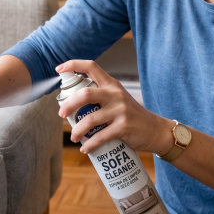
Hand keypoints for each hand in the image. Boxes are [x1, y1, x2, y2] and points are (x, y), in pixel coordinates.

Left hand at [56, 60, 170, 154]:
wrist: (155, 130)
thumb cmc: (131, 115)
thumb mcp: (118, 99)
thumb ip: (101, 96)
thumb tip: (72, 102)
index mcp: (112, 85)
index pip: (91, 67)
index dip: (74, 65)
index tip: (59, 68)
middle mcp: (115, 94)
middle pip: (85, 94)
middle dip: (68, 104)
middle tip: (61, 114)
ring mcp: (120, 111)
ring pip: (90, 119)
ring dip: (77, 130)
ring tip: (73, 137)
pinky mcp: (124, 127)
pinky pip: (100, 137)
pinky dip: (89, 144)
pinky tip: (85, 148)